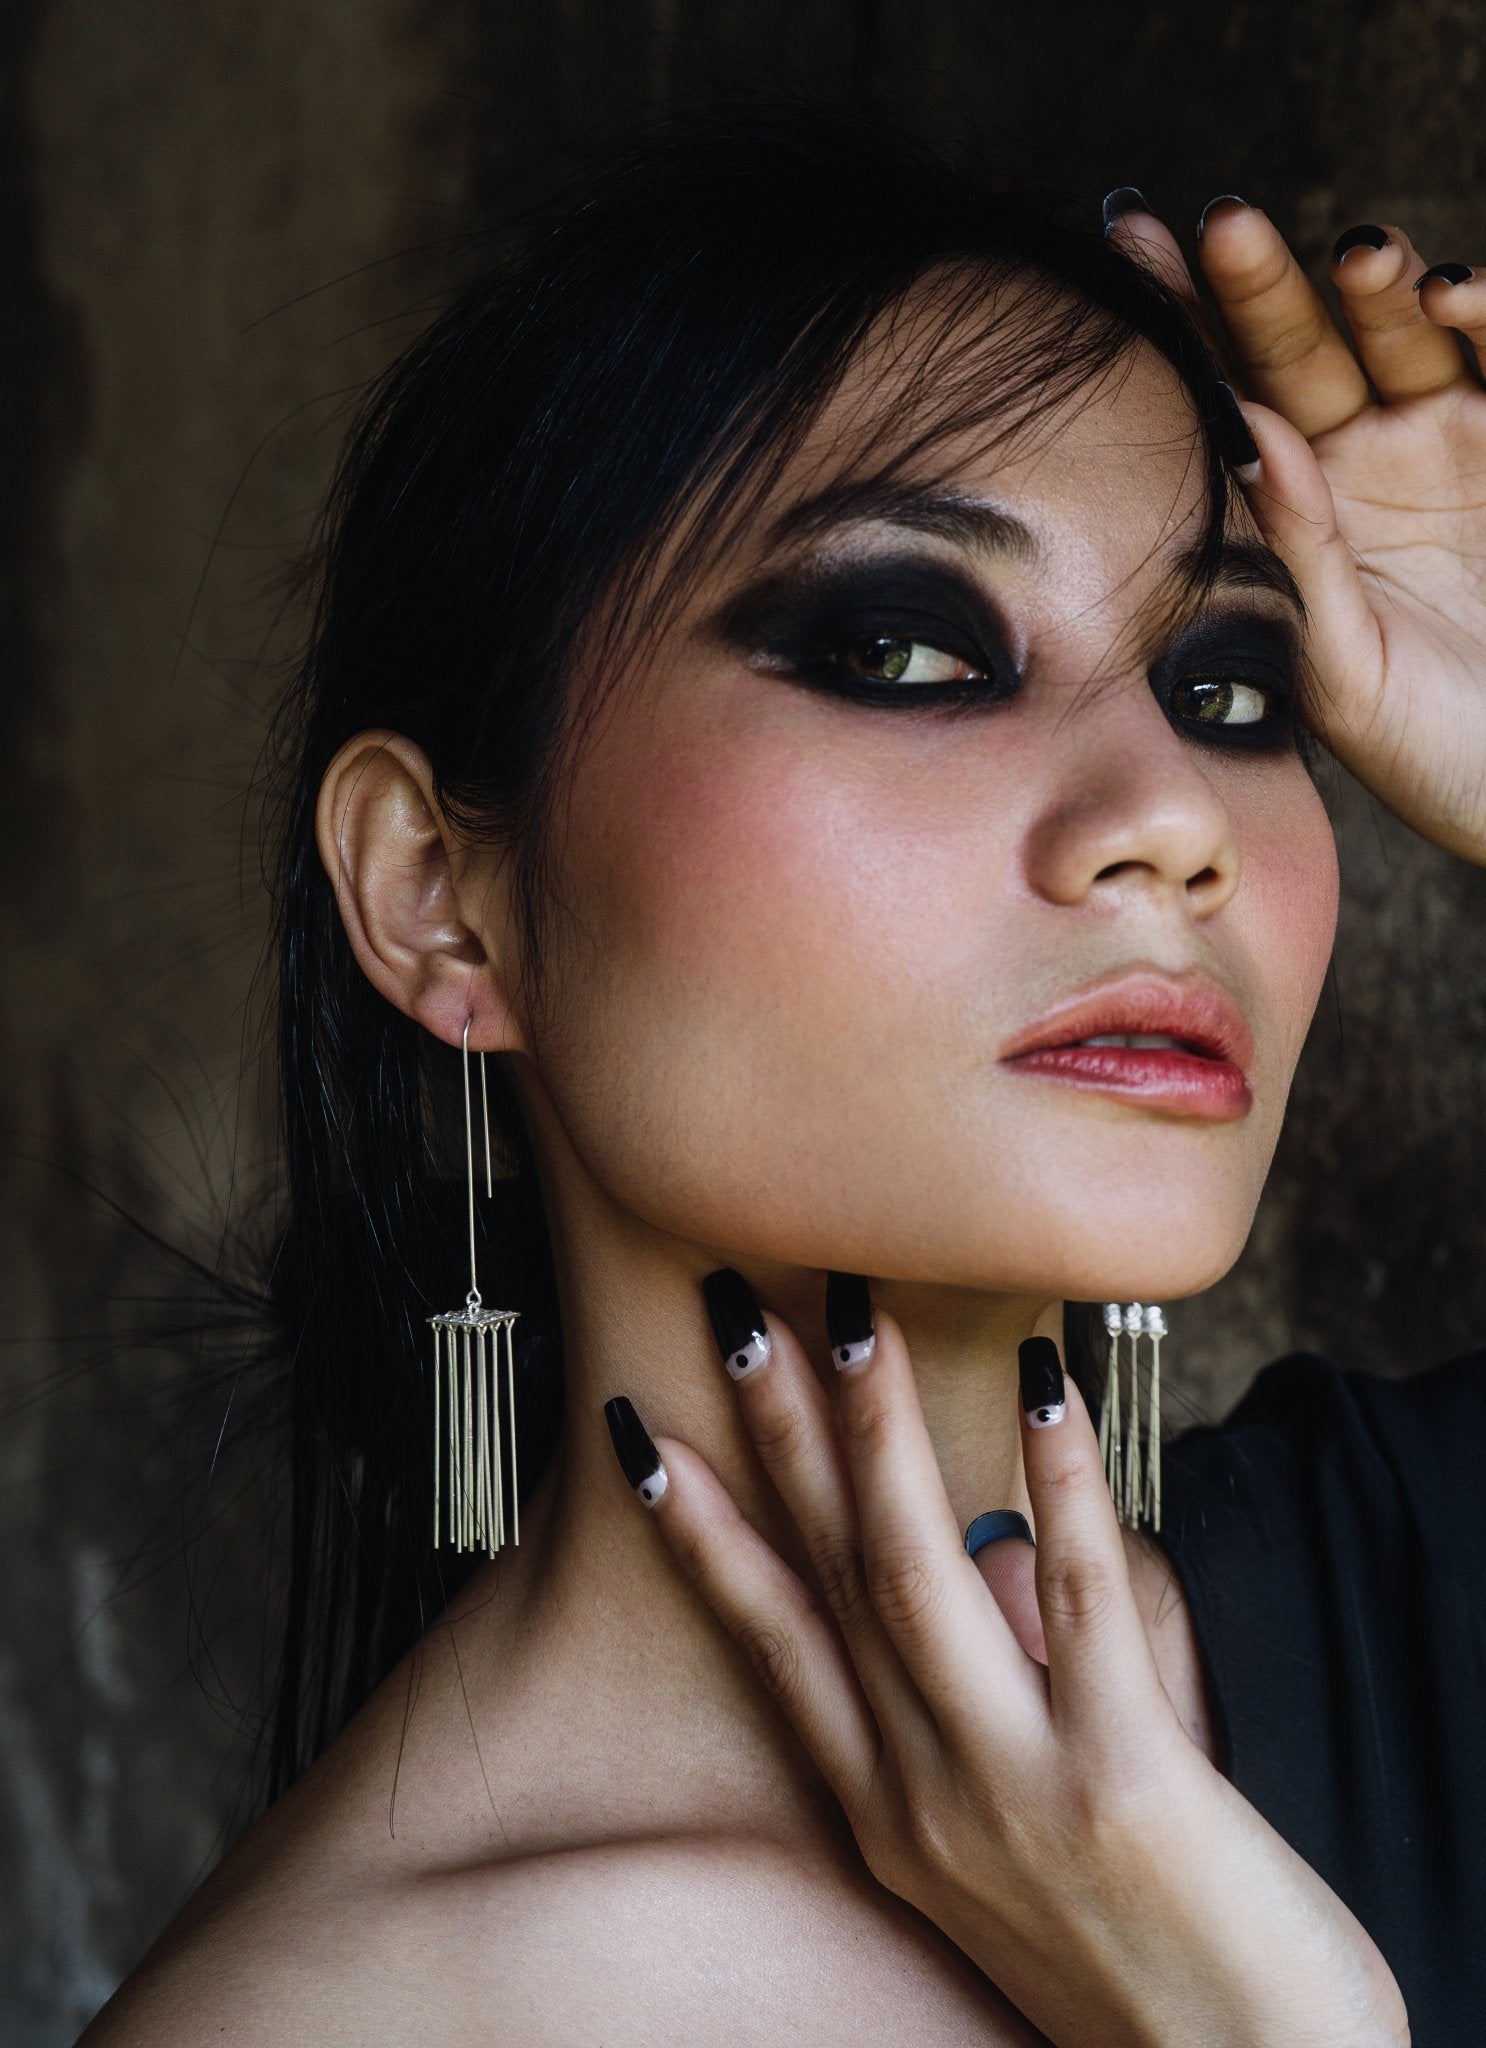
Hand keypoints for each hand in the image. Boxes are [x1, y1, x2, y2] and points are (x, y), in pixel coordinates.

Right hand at [614, 1277, 1408, 2047]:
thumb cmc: (1144, 1962)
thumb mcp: (1022, 1841)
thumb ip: (995, 1700)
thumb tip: (1004, 1549)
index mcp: (892, 1814)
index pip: (775, 1644)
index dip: (705, 1537)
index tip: (643, 1441)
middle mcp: (925, 1800)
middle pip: (833, 1582)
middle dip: (779, 1440)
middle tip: (736, 1315)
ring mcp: (1014, 1792)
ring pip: (918, 1582)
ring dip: (880, 1440)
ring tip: (854, 1321)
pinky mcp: (1127, 1784)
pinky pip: (1088, 1606)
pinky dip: (1061, 1489)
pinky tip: (1049, 1393)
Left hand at [1112, 192, 1485, 864]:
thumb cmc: (1426, 751)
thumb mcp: (1341, 665)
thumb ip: (1299, 552)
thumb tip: (1246, 433)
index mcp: (1284, 509)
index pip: (1221, 400)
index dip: (1177, 323)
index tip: (1121, 246)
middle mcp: (1357, 456)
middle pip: (1299, 347)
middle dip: (1262, 284)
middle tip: (1224, 225)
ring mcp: (1443, 439)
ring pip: (1400, 335)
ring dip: (1379, 286)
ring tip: (1360, 257)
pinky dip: (1484, 319)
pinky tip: (1451, 292)